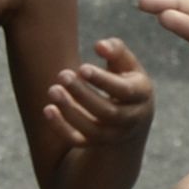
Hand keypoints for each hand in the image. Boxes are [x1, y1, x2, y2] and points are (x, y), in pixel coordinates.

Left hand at [37, 36, 155, 156]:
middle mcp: (130, 119)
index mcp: (141, 95)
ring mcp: (113, 134)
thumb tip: (99, 45)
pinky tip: (47, 109)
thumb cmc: (126, 80)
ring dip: (70, 111)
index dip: (102, 80)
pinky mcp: (95, 143)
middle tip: (62, 75)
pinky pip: (78, 140)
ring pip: (91, 129)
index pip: (123, 91)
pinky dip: (61, 128)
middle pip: (106, 112)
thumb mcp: (128, 64)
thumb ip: (116, 50)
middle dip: (82, 94)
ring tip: (53, 90)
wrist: (132, 117)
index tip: (82, 67)